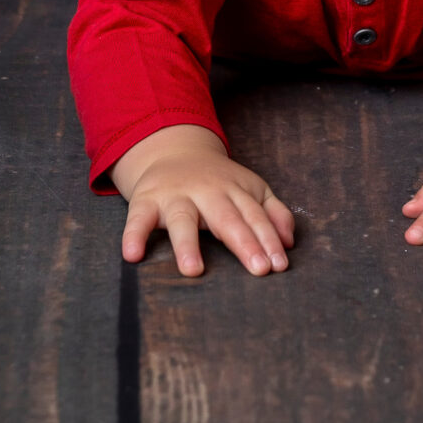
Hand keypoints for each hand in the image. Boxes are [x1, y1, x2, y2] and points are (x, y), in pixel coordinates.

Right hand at [111, 124, 296, 277]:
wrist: (171, 151)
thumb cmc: (217, 182)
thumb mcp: (250, 189)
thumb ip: (272, 212)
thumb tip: (289, 242)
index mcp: (234, 189)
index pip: (255, 216)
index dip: (268, 240)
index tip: (279, 265)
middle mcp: (206, 191)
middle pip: (226, 218)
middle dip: (244, 242)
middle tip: (258, 268)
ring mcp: (175, 196)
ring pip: (182, 219)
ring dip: (187, 244)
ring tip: (193, 271)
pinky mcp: (146, 201)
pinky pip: (138, 219)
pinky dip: (133, 235)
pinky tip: (132, 255)